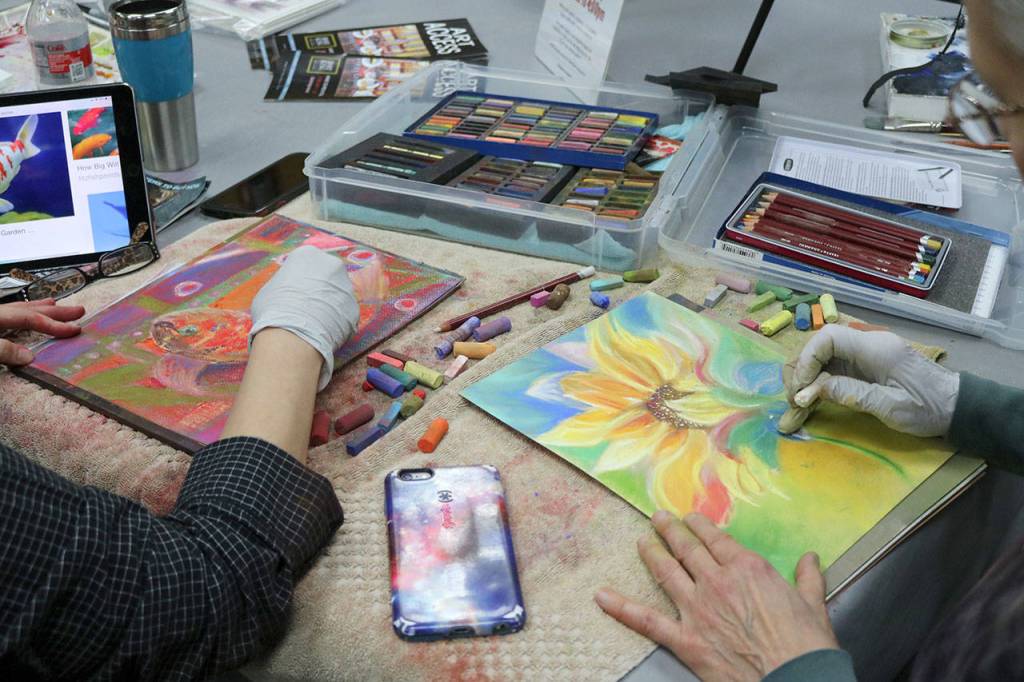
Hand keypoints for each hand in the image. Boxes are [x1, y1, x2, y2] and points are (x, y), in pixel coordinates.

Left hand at [0, 299, 84, 365]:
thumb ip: (4, 350)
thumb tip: (28, 356)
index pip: (30, 318)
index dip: (53, 324)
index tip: (74, 329)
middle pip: (29, 309)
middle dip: (55, 311)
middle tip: (78, 311)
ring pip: (18, 308)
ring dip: (39, 308)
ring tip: (53, 304)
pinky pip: (10, 314)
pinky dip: (23, 313)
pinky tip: (24, 315)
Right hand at [248, 245, 359, 390]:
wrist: (292, 336)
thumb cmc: (273, 309)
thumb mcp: (269, 290)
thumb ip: (284, 285)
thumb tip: (287, 293)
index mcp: (308, 255)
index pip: (306, 263)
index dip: (300, 280)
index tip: (294, 292)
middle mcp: (333, 266)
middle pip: (327, 277)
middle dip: (319, 291)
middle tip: (307, 308)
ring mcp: (347, 288)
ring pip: (338, 297)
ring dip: (329, 308)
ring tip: (314, 324)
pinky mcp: (355, 310)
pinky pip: (344, 317)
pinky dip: (336, 325)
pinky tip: (323, 334)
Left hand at [595, 512, 837, 680]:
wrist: (796, 678)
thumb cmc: (807, 644)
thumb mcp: (813, 605)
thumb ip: (808, 578)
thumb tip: (812, 558)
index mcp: (747, 568)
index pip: (715, 539)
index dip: (699, 525)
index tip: (690, 517)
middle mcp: (717, 581)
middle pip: (686, 549)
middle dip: (670, 531)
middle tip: (657, 518)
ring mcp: (697, 609)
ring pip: (666, 572)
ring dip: (651, 553)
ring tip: (641, 540)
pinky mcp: (686, 639)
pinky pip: (648, 621)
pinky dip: (622, 607)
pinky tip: (603, 596)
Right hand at [783, 326, 957, 436]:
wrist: (958, 408)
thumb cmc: (929, 407)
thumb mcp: (890, 406)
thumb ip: (850, 394)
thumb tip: (808, 393)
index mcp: (874, 348)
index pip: (827, 338)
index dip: (806, 360)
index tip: (800, 388)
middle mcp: (867, 345)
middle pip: (820, 348)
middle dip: (801, 372)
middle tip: (793, 401)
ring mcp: (865, 356)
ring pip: (823, 360)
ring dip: (806, 381)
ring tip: (796, 408)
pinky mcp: (866, 368)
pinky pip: (834, 371)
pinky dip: (818, 386)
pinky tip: (809, 405)